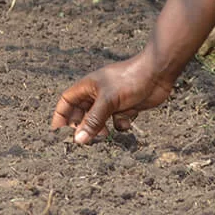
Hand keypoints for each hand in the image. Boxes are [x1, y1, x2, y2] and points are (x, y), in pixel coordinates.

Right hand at [51, 53, 176, 143]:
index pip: (67, 101)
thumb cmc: (129, 79)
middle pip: (82, 113)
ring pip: (100, 120)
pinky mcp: (126, 107)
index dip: (61, 115)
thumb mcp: (108, 101)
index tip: (57, 132)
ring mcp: (112, 101)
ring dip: (101, 128)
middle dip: (83, 126)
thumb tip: (78, 140)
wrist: (157, 74)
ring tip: (104, 135)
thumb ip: (92, 121)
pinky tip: (129, 119)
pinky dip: (122, 124)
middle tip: (83, 140)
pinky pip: (118, 121)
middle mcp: (97, 94)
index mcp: (87, 86)